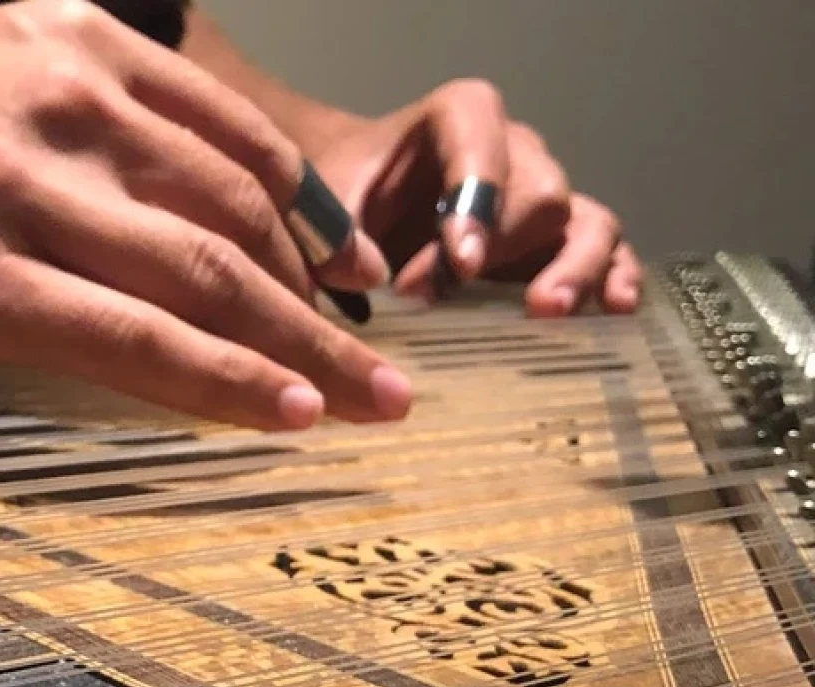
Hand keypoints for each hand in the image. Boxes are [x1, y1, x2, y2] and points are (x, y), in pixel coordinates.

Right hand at [0, 0, 411, 430]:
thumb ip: (80, 120)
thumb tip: (167, 205)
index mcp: (75, 47)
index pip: (237, 145)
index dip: (314, 221)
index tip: (352, 278)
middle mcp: (65, 102)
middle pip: (241, 215)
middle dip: (327, 298)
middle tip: (386, 361)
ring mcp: (23, 189)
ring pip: (203, 276)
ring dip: (302, 347)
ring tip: (370, 404)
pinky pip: (129, 336)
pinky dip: (220, 378)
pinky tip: (283, 413)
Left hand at [309, 79, 642, 316]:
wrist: (360, 196)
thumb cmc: (348, 190)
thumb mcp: (330, 202)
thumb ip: (341, 234)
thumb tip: (375, 280)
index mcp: (460, 117)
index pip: (483, 146)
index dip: (477, 201)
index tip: (460, 263)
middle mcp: (517, 148)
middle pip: (539, 193)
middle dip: (502, 250)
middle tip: (461, 297)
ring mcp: (544, 194)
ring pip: (586, 222)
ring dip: (574, 268)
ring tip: (548, 310)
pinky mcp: (561, 239)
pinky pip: (607, 251)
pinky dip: (612, 278)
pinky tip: (611, 312)